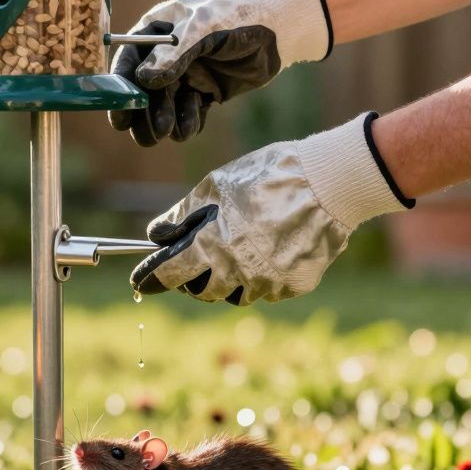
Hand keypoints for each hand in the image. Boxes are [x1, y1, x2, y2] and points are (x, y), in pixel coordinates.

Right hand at [108, 0, 331, 145]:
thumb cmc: (237, 16)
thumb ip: (174, 54)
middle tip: (149, 136)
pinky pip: (189, 113)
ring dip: (166, 122)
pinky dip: (188, 122)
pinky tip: (193, 127)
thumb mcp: (203, 28)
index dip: (120, 89)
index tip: (118, 117)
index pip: (129, 61)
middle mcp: (167, 54)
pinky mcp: (206, 91)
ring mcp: (186, 74)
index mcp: (157, 31)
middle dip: (145, 114)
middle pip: (143, 91)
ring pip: (166, 106)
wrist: (280, 29)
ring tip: (174, 133)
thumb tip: (144, 81)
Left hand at [130, 113, 411, 303]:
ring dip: (225, 278)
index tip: (139, 281)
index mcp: (213, 247)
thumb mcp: (215, 186)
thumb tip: (157, 235)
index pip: (169, 275)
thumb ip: (182, 216)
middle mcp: (238, 274)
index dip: (150, 278)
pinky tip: (268, 247)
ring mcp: (269, 284)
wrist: (331, 183)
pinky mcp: (294, 286)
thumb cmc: (267, 176)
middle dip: (190, 278)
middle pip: (201, 290)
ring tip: (234, 247)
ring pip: (235, 293)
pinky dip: (259, 274)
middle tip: (192, 258)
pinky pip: (267, 288)